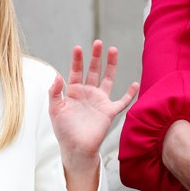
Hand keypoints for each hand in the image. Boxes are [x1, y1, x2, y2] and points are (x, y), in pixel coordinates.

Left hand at [48, 41, 138, 190]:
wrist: (76, 148)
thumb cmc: (63, 130)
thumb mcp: (54, 110)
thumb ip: (54, 92)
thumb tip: (57, 75)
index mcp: (73, 91)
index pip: (76, 71)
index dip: (77, 60)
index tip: (78, 48)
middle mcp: (87, 93)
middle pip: (93, 70)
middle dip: (95, 57)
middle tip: (98, 43)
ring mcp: (99, 101)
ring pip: (108, 79)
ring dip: (111, 65)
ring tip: (113, 50)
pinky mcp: (109, 111)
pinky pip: (122, 101)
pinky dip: (130, 94)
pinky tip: (135, 84)